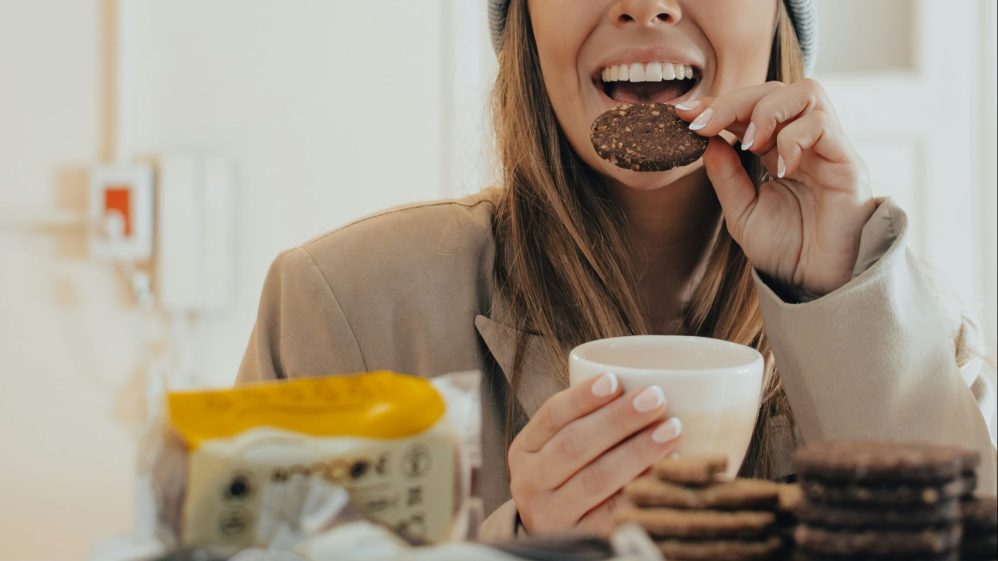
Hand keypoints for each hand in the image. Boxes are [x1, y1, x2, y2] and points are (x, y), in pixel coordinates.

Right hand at [507, 373, 681, 535]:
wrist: (558, 530)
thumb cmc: (569, 476)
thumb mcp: (559, 447)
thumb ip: (586, 420)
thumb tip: (640, 387)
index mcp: (525, 450)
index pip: (552, 415)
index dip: (582, 397)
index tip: (614, 381)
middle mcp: (530, 482)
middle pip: (575, 444)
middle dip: (618, 419)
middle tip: (655, 399)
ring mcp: (552, 514)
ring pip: (596, 478)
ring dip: (638, 451)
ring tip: (671, 430)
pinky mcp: (579, 538)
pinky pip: (614, 513)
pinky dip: (641, 489)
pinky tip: (665, 471)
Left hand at [677, 80, 877, 296]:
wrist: (817, 284)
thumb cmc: (786, 250)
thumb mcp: (742, 212)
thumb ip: (726, 176)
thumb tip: (708, 140)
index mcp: (778, 149)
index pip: (750, 108)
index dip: (717, 104)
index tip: (683, 113)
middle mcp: (804, 141)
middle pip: (775, 90)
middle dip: (734, 101)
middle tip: (704, 124)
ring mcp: (828, 148)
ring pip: (805, 93)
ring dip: (768, 111)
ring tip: (749, 143)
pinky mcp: (848, 162)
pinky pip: (823, 125)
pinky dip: (795, 138)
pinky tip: (781, 168)